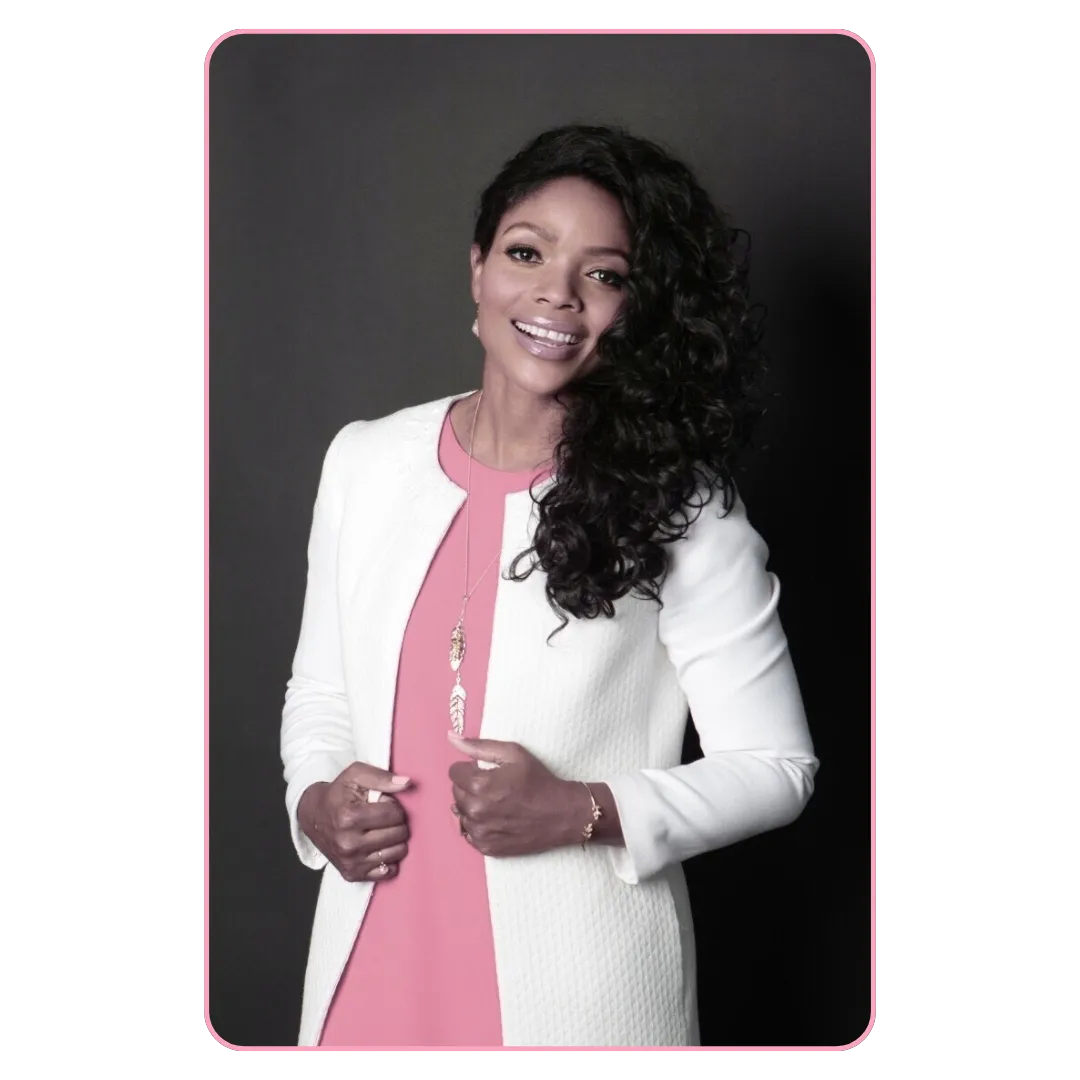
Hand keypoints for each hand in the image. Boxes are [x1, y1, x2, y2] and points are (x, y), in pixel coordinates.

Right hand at [297, 763, 411, 882]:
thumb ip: (382, 777)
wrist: (313, 816)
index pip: (394, 813)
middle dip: (397, 822)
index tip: (384, 804)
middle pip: (398, 834)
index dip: (394, 805)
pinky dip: (389, 859)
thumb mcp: (355, 776)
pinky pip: (387, 872)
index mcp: (349, 817)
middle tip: (384, 817)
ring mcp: (350, 861)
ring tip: (383, 830)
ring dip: (396, 840)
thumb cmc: (337, 794)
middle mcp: (348, 843)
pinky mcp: (351, 874)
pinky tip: (379, 847)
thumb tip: (407, 783)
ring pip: (397, 853)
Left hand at [447, 732, 584, 856]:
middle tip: (494, 787)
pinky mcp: (486, 847)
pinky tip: (496, 819)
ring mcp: (480, 832)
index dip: (470, 769)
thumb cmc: (539, 780)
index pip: (454, 772)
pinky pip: (469, 833)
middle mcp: (475, 810)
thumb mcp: (513, 753)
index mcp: (479, 785)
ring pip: (461, 813)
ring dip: (473, 806)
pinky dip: (479, 825)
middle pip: (456, 793)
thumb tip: (451, 738)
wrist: (561, 814)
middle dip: (470, 787)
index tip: (486, 772)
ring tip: (496, 803)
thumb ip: (478, 746)